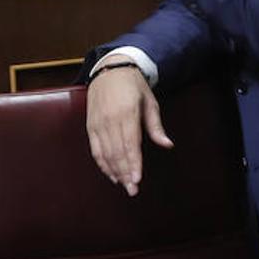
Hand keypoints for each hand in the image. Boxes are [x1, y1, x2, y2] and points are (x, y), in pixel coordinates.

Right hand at [86, 62, 172, 195]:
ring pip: (105, 153)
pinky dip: (102, 163)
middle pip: (116, 152)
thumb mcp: (149, 101)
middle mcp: (110, 119)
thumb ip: (156, 126)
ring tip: (124, 185)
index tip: (138, 180)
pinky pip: (95, 149)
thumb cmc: (133, 85)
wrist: (110, 68)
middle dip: (125, 173)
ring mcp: (98, 123)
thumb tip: (167, 144)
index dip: (133, 163)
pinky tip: (111, 174)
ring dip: (114, 171)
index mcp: (127, 112)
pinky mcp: (90, 125)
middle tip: (133, 190)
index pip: (130, 143)